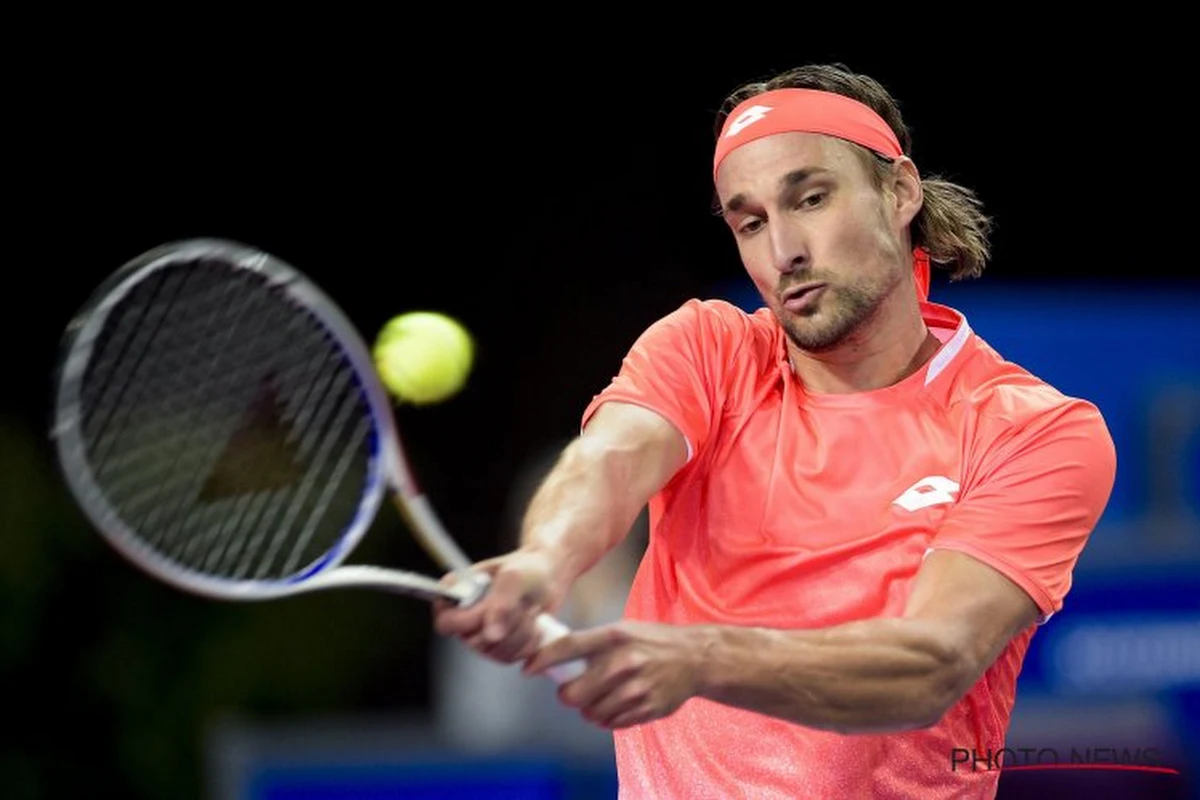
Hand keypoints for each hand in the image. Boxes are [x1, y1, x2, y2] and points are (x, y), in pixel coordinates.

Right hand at [432, 547, 565, 663]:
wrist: (548, 577)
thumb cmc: (526, 570)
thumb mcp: (514, 578)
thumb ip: (501, 603)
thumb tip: (492, 636)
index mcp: (455, 595)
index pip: (446, 623)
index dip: (468, 622)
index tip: (491, 608)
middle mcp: (463, 619)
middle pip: (473, 642)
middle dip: (506, 623)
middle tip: (520, 603)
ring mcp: (480, 637)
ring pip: (495, 652)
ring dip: (520, 631)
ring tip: (527, 609)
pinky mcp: (499, 649)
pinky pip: (510, 657)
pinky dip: (528, 641)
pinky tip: (533, 623)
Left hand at [522, 620, 702, 728]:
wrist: (694, 658)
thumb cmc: (651, 642)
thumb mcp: (622, 630)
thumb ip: (592, 643)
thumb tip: (553, 656)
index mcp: (614, 636)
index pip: (567, 648)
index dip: (542, 661)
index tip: (527, 670)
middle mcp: (623, 662)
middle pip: (572, 694)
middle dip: (568, 695)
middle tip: (575, 691)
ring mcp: (636, 688)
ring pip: (590, 714)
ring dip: (589, 710)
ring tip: (599, 698)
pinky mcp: (646, 708)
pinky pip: (611, 724)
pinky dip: (607, 719)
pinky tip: (615, 705)